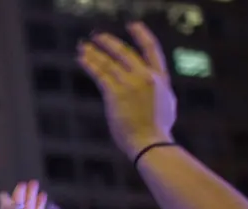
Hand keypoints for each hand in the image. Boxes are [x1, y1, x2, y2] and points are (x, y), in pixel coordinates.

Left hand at [77, 23, 175, 160]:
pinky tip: (81, 58)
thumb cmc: (158, 130)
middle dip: (108, 42)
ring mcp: (130, 84)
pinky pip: (99, 74)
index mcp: (160, 78)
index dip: (141, 35)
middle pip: (124, 52)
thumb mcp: (166, 104)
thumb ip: (158, 89)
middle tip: (97, 36)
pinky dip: (89, 64)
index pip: (151, 49)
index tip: (132, 25)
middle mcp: (146, 76)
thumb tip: (152, 82)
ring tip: (82, 46)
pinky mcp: (115, 93)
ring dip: (93, 52)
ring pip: (108, 62)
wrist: (150, 142)